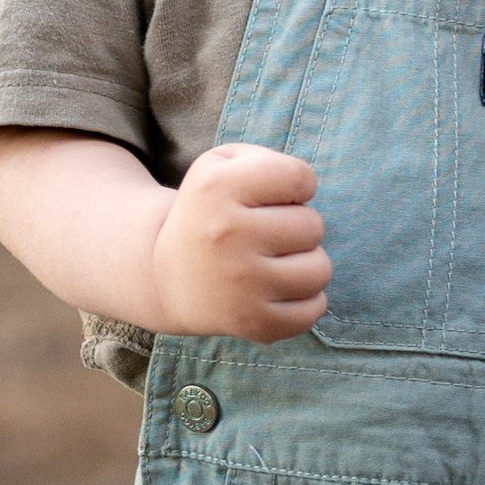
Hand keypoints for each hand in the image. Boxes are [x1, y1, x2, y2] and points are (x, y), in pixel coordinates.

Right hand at [151, 141, 329, 343]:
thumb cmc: (209, 213)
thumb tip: (305, 189)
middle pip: (314, 225)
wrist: (164, 276)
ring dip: (306, 264)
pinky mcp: (253, 323)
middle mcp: (227, 234)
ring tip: (275, 262)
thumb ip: (265, 161)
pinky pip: (313, 310)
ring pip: (320, 269)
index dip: (296, 185)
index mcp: (217, 188)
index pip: (300, 178)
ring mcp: (241, 283)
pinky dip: (306, 301)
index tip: (275, 197)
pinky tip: (278, 291)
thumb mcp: (218, 167)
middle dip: (298, 227)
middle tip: (267, 235)